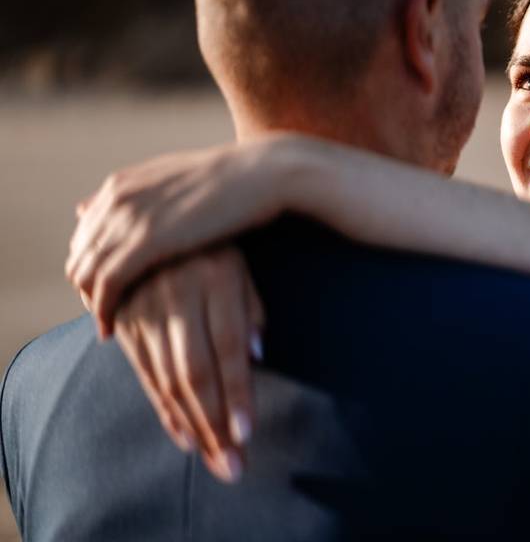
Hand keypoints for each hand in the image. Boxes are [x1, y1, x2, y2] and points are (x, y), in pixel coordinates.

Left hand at [66, 136, 287, 336]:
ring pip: (85, 273)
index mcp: (122, 184)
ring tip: (109, 326)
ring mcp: (128, 219)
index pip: (85, 235)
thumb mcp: (181, 182)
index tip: (108, 292)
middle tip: (106, 315)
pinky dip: (103, 311)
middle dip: (87, 289)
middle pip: (80, 256)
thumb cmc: (237, 182)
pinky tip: (113, 330)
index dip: (91, 267)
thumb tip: (122, 208)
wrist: (264, 173)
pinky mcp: (146, 242)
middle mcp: (116, 199)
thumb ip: (147, 196)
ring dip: (92, 304)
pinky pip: (106, 285)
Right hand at [113, 245, 264, 482]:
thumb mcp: (241, 261)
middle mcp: (176, 293)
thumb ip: (250, 306)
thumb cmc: (215, 241)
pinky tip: (186, 436)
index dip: (236, 390)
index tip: (246, 432)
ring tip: (216, 460)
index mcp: (215, 274)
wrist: (150, 213)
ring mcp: (144, 308)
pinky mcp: (123, 320)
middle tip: (233, 466)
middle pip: (194, 370)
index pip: (227, 344)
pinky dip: (166, 408)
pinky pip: (145, 373)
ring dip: (194, 425)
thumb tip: (256, 354)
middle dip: (215, 423)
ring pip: (168, 379)